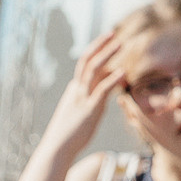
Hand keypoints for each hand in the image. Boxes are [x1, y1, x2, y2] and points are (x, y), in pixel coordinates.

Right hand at [43, 30, 128, 162]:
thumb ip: (93, 99)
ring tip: (120, 43)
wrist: (57, 148)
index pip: (85, 65)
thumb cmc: (70, 134)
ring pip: (93, 70)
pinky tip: (123, 72)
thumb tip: (104, 93)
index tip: (108, 41)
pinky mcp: (89, 110)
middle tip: (112, 33)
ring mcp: (82, 98)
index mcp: (74, 90)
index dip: (96, 51)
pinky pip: (101, 90)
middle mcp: (77, 90)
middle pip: (86, 60)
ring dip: (107, 55)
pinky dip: (112, 79)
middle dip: (99, 45)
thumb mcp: (82, 112)